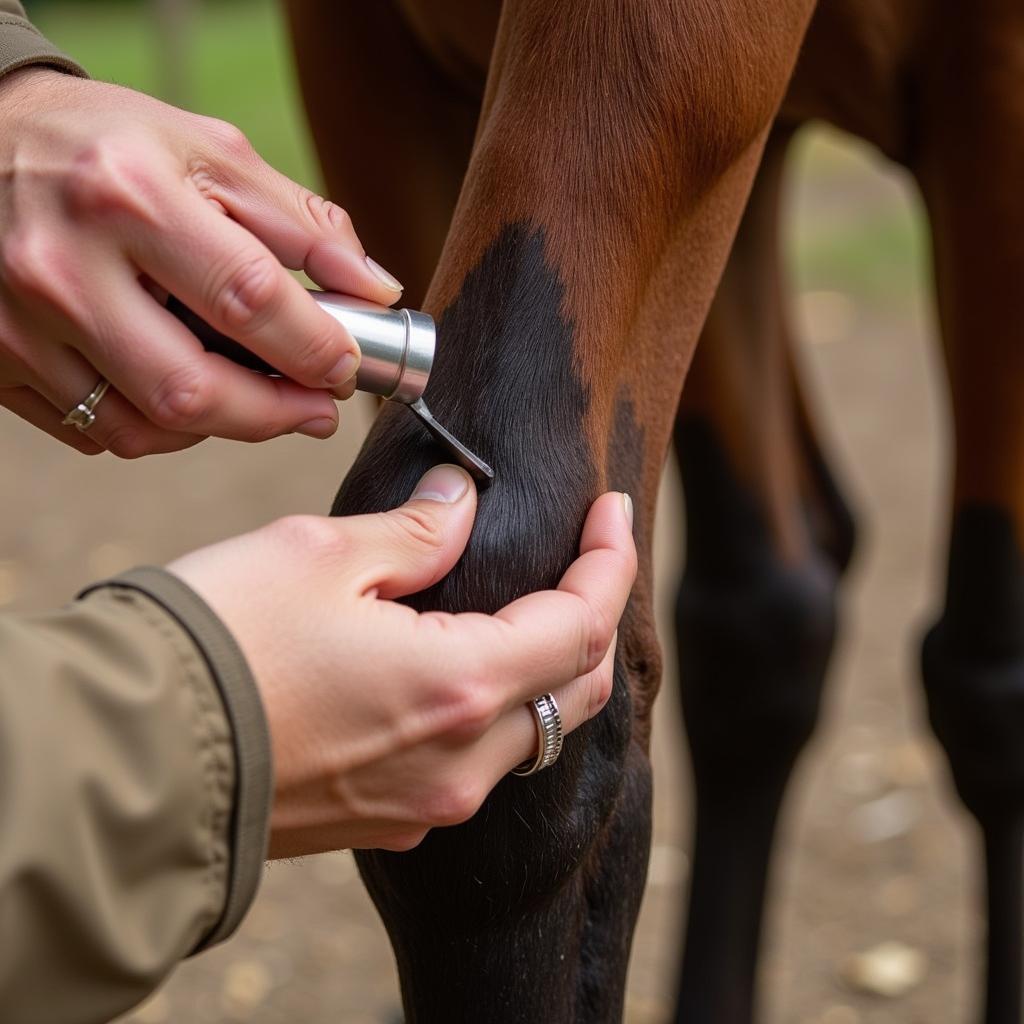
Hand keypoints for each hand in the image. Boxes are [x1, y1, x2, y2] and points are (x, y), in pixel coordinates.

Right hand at [0, 68, 403, 456]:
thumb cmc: (106, 144)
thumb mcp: (208, 152)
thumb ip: (300, 224)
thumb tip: (375, 288)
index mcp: (127, 196)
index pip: (246, 297)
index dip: (314, 348)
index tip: (345, 368)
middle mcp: (62, 268)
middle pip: (190, 390)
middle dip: (273, 414)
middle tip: (315, 410)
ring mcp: (20, 326)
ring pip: (144, 428)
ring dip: (218, 427)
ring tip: (253, 398)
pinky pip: (97, 433)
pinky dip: (157, 428)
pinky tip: (183, 392)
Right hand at [168, 466, 636, 855]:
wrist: (130, 758)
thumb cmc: (219, 645)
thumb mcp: (319, 555)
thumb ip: (412, 533)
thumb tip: (460, 502)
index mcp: (460, 686)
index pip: (582, 623)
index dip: (611, 561)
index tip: (614, 511)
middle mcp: (459, 762)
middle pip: (575, 688)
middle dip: (594, 615)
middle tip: (592, 556)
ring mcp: (426, 804)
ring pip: (531, 733)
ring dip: (550, 668)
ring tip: (538, 606)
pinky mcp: (387, 821)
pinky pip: (474, 766)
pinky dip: (495, 712)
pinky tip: (471, 672)